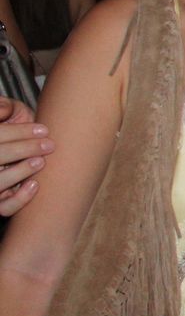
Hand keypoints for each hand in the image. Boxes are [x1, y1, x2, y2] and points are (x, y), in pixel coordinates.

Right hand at [0, 98, 50, 216]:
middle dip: (24, 149)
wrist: (25, 142)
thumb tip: (3, 112)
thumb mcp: (10, 110)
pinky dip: (19, 200)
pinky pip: (4, 208)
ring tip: (41, 162)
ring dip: (20, 172)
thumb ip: (4, 107)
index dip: (18, 133)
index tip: (44, 129)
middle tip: (50, 145)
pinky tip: (35, 185)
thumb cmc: (15, 123)